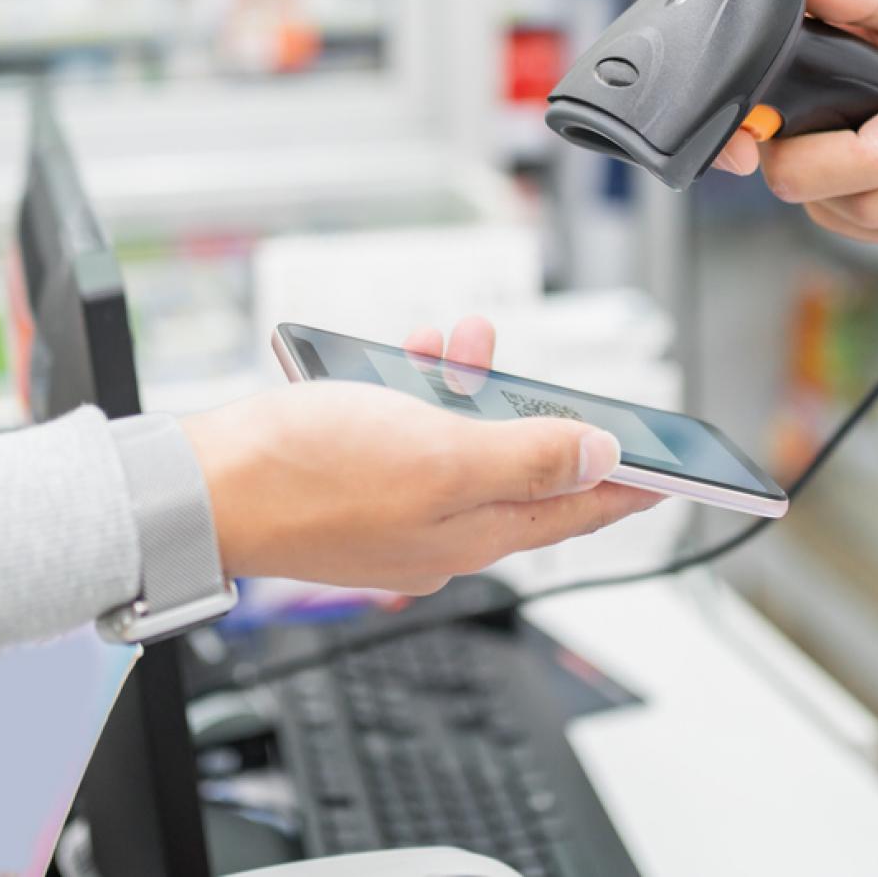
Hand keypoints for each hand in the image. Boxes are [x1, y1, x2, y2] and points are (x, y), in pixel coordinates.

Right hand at [182, 316, 661, 593]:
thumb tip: (601, 458)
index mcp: (474, 534)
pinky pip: (408, 425)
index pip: (575, 512)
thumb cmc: (308, 473)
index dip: (628, 486)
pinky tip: (405, 353)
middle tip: (552, 383)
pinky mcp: (357, 474)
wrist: (202, 483)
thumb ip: (527, 458)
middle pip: (521, 468)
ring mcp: (397, 502)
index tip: (674, 473)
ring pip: (462, 434)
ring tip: (460, 343)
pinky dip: (415, 385)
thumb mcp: (440, 456)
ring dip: (469, 382)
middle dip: (536, 412)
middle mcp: (441, 526)